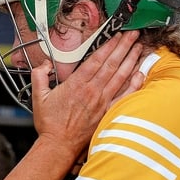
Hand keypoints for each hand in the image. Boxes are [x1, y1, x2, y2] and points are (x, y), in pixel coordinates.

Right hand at [31, 31, 142, 153]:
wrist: (59, 146)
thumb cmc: (50, 124)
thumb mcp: (38, 97)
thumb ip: (39, 76)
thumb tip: (44, 65)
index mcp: (76, 85)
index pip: (96, 60)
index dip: (108, 45)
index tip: (116, 35)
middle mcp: (92, 91)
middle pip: (111, 64)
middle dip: (124, 47)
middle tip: (133, 34)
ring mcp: (102, 102)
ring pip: (120, 77)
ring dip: (131, 60)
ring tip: (139, 47)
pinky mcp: (107, 113)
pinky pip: (125, 96)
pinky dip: (134, 85)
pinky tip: (140, 74)